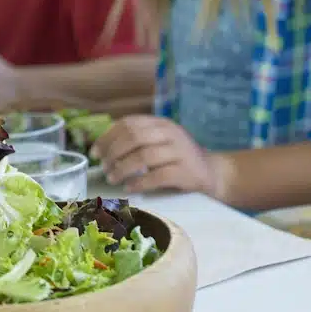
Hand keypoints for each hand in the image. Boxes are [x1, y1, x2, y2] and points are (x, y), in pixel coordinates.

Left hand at [93, 115, 225, 196]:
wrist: (216, 173)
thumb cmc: (179, 159)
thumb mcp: (160, 142)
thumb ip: (138, 140)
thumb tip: (102, 149)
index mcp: (161, 124)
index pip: (128, 124)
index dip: (107, 137)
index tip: (95, 152)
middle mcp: (171, 134)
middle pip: (133, 138)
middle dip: (112, 153)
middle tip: (103, 167)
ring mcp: (181, 152)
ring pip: (144, 156)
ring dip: (122, 168)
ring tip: (112, 178)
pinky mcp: (187, 172)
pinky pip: (158, 176)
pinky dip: (139, 182)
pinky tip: (130, 188)